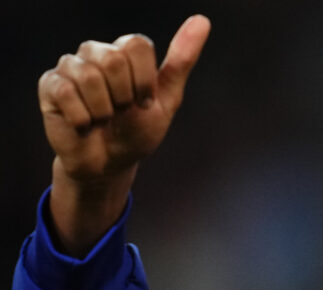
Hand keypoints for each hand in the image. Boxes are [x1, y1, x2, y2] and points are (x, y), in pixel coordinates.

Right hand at [38, 15, 209, 255]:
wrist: (110, 164)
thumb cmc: (138, 131)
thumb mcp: (166, 99)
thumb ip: (182, 60)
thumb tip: (202, 21)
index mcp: (125, 53)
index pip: (137, 45)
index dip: (144, 81)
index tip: (144, 102)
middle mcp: (96, 53)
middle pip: (114, 59)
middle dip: (124, 97)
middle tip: (121, 112)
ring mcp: (71, 67)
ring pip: (89, 77)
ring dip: (104, 111)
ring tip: (103, 120)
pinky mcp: (50, 85)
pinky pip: (65, 92)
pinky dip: (82, 118)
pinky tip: (84, 125)